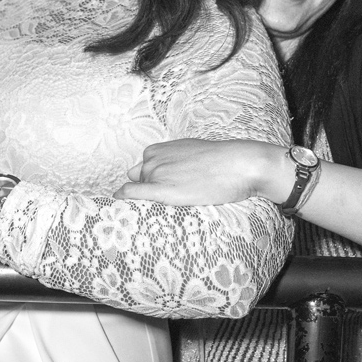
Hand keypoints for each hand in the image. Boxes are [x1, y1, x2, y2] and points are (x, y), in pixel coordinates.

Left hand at [113, 138, 275, 204]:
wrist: (239, 165)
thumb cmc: (221, 161)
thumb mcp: (191, 153)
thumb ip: (173, 162)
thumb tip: (165, 175)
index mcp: (159, 149)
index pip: (141, 170)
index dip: (150, 183)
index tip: (155, 193)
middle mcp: (153, 159)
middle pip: (139, 181)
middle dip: (148, 190)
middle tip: (165, 203)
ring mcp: (156, 173)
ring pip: (137, 190)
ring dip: (143, 200)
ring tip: (157, 212)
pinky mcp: (162, 189)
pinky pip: (132, 193)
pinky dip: (124, 199)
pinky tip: (122, 208)